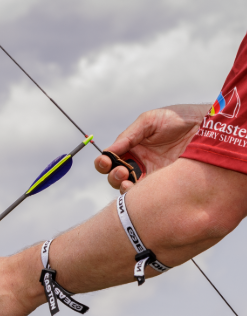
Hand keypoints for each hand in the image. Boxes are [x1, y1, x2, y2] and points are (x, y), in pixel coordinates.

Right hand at [95, 104, 209, 192]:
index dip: (104, 163)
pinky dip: (136, 195)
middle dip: (112, 175)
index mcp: (134, 149)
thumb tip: (108, 151)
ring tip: (126, 179)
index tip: (105, 161)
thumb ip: (128, 135)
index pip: (112, 160)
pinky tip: (136, 188)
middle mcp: (141, 165)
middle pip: (116, 177)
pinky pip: (145, 196)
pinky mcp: (165, 187)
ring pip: (127, 189)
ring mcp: (153, 177)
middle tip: (120, 171)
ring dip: (121, 185)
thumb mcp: (151, 121)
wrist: (211, 127)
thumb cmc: (182, 119)